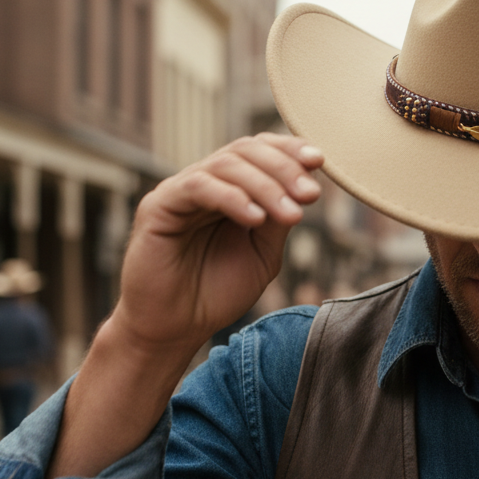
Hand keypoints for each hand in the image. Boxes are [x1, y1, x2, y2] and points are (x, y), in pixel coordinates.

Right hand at [111, 133, 323, 353]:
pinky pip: (198, 186)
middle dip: (284, 168)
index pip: (259, 151)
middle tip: (311, 193)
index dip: (289, 150)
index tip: (320, 162)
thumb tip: (306, 186)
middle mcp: (204, 182)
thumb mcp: (262, 254)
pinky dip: (232, 197)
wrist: (174, 329)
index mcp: (229, 189)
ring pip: (226, 165)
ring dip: (266, 186)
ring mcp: (180, 191)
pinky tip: (256, 218)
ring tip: (292, 215)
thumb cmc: (216, 293)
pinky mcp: (158, 206)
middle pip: (245, 150)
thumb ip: (279, 220)